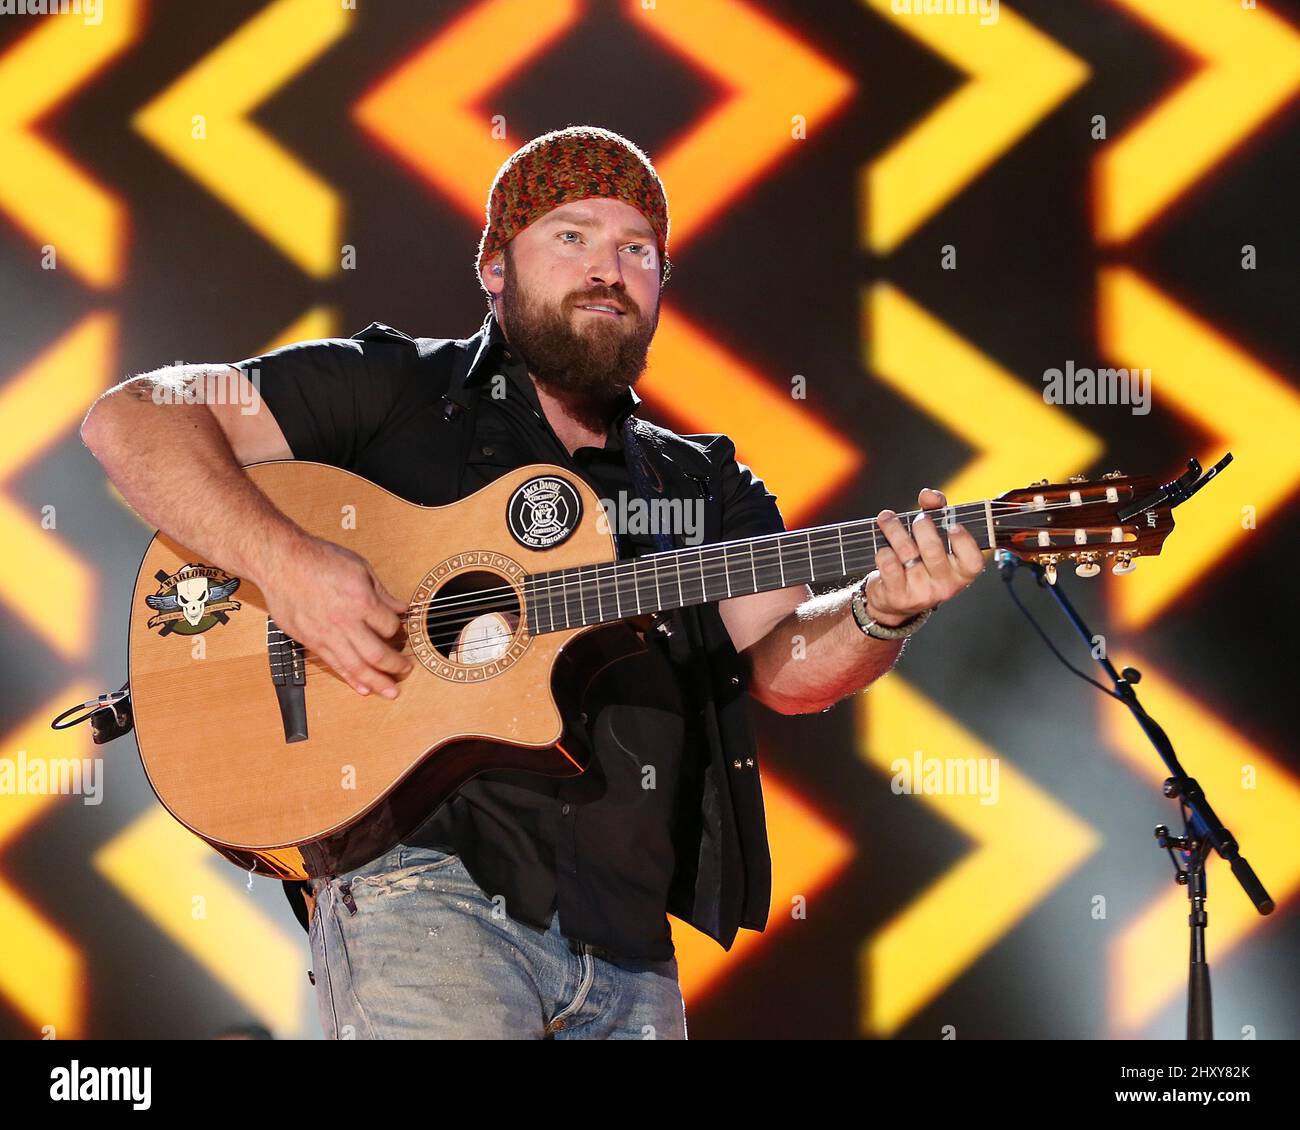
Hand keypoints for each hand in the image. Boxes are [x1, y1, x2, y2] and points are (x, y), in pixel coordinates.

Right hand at [260, 534, 413, 697]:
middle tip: (406, 669)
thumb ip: (382, 592)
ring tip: (390, 691)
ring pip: (356, 667)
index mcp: (361, 601)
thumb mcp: (359, 567)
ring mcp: (326, 635)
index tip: (400, 629)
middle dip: (395, 665)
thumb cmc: (318, 559)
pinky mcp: (311, 641)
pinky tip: (363, 688)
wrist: (280, 562)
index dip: (398, 629)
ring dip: (376, 682)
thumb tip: (402, 609)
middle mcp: (345, 622)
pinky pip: (334, 666)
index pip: (389, 626)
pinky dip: (350, 679)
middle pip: (377, 654)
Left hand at [863, 487, 985, 626]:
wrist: (893, 599)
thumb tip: (928, 494)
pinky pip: (888, 564)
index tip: (953, 526)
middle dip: (921, 526)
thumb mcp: (934, 536)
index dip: (964, 542)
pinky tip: (883, 548)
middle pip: (932, 549)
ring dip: (894, 529)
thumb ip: (937, 511)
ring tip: (887, 520)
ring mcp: (921, 592)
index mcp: (961, 573)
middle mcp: (945, 585)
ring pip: (906, 552)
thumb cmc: (920, 560)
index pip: (973, 561)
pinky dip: (883, 550)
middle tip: (917, 519)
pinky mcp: (898, 595)